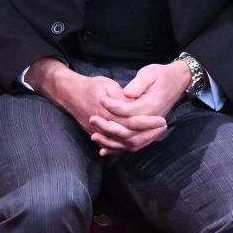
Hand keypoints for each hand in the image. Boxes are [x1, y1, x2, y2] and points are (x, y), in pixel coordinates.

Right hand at [27, 58, 166, 154]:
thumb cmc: (91, 86)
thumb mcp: (108, 86)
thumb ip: (122, 97)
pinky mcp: (95, 134)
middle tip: (162, 128)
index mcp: (107, 113)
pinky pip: (112, 145)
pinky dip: (125, 147)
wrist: (70, 93)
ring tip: (154, 135)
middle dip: (148, 134)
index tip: (162, 121)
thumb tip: (137, 105)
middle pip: (129, 137)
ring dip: (139, 141)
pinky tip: (137, 144)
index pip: (132, 122)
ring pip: (121, 145)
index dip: (148, 123)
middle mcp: (103, 126)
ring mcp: (98, 133)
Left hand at [81, 62, 189, 153]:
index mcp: (152, 105)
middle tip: (92, 119)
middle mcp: (152, 119)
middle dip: (108, 127)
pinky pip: (134, 145)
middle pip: (129, 131)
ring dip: (112, 141)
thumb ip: (138, 84)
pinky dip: (119, 149)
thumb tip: (126, 94)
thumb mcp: (150, 73)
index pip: (129, 111)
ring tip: (94, 136)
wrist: (177, 81)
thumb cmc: (161, 76)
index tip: (101, 100)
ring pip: (131, 142)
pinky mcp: (149, 131)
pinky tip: (105, 150)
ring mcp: (152, 128)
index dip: (113, 107)